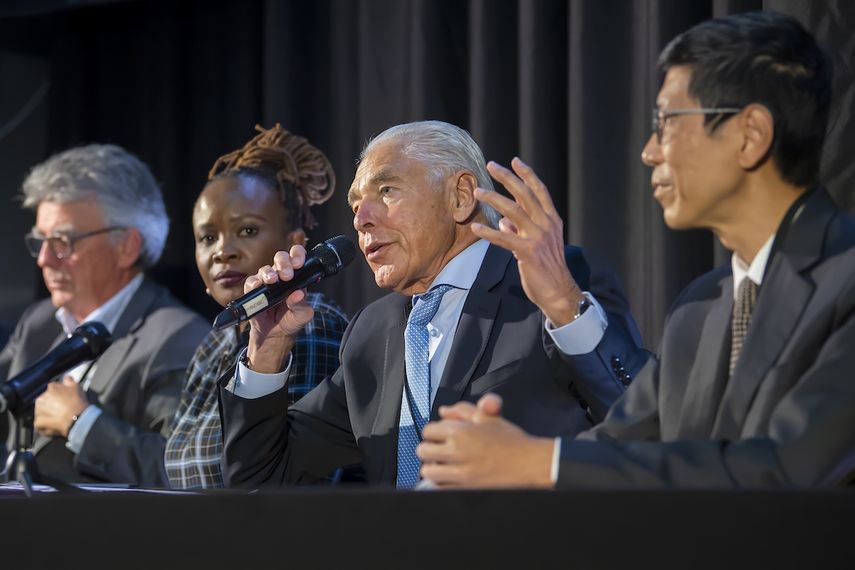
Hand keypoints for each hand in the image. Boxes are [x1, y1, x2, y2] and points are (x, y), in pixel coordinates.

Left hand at [34, 376, 88, 437]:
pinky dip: (45, 425)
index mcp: (51, 388)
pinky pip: (40, 424)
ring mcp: (38, 411)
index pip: (52, 390)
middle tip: (61, 410)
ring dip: (47, 415)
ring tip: (58, 418)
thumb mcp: (77, 386)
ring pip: (41, 412)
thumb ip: (69, 380)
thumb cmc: (77, 403)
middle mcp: (41, 398)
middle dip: (51, 405)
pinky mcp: (38, 423)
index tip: (63, 400)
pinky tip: (54, 425)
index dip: (58, 395)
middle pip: (44, 401)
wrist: (77, 418)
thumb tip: (65, 378)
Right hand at [245, 246, 314, 373]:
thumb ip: (302, 306)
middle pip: (280, 258)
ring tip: (273, 280)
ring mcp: (266, 283)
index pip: (297, 257)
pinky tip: (257, 286)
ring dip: (269, 273)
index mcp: (296, 278)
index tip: (299, 263)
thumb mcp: (302, 316)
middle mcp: (281, 277)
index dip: (298, 255)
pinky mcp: (253, 292)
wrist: (274, 335)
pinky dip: (253, 283)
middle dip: (284, 263)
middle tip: (287, 274)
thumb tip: (298, 294)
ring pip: (265, 269)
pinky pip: (251, 283)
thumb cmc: (290, 321)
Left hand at [416, 393, 554, 488]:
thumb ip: (463, 410)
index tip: (441, 436)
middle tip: (440, 450)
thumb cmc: (511, 441)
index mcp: (461, 432)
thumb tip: (444, 411)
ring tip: (445, 465)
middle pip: (423, 451)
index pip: (428, 431)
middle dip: (430, 449)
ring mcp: (460, 474)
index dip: (434, 432)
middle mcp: (457, 453)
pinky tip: (452, 477)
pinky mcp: (465, 490)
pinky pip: (440, 488)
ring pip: (428, 472)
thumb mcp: (488, 418)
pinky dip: (442, 483)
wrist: (530, 464)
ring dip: (434, 467)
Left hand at [472, 157, 584, 326]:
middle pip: (525, 194)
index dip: (527, 174)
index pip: (539, 191)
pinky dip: (488, 233)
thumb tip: (503, 221)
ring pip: (513, 211)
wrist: (558, 291)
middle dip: (507, 177)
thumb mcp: (537, 244)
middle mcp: (547, 225)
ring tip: (477, 192)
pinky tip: (476, 228)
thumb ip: (520, 230)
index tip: (515, 160)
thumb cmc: (546, 268)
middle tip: (491, 166)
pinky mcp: (528, 252)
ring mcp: (538, 238)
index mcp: (552, 220)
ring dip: (493, 199)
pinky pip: (504, 238)